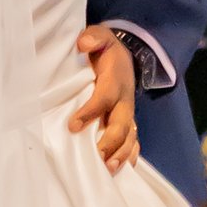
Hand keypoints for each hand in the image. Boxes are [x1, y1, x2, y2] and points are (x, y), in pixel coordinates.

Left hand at [69, 26, 139, 171]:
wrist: (122, 58)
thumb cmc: (104, 50)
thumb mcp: (100, 37)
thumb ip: (93, 37)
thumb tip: (83, 44)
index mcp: (116, 79)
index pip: (105, 97)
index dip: (91, 112)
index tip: (73, 125)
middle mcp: (124, 99)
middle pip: (121, 123)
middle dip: (110, 141)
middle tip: (97, 156)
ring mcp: (128, 113)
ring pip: (129, 137)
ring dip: (121, 153)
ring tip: (108, 168)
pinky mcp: (128, 123)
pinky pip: (133, 142)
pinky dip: (130, 156)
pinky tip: (120, 170)